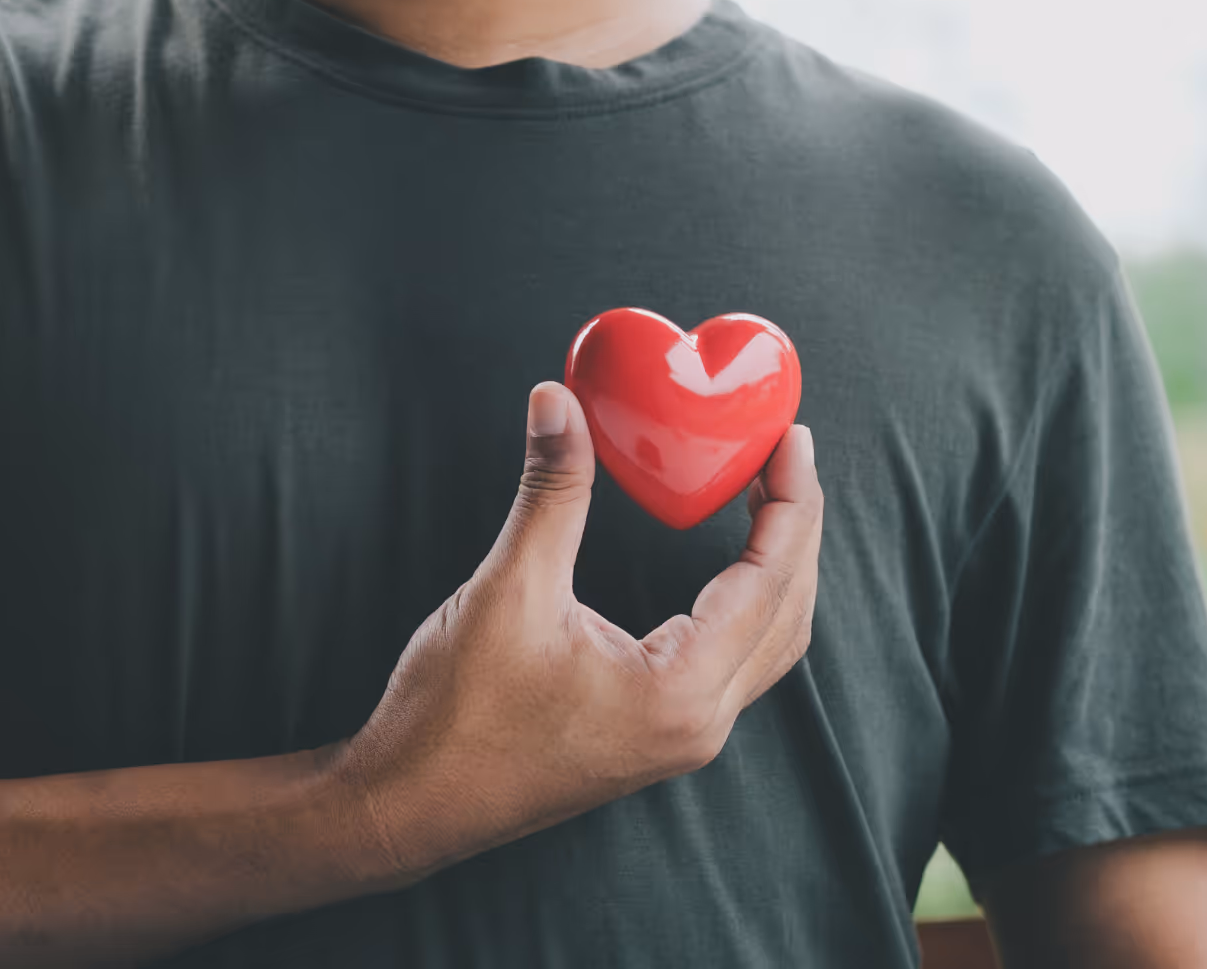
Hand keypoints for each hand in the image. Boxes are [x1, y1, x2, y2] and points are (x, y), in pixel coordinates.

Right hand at [330, 381, 822, 880]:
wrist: (409, 805)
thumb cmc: (454, 717)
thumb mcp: (508, 590)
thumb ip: (550, 493)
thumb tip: (558, 401)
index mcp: (680, 692)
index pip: (770, 580)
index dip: (789, 500)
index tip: (790, 438)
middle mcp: (698, 724)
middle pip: (789, 613)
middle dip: (796, 528)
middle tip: (785, 453)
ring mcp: (680, 739)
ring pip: (769, 646)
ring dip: (779, 571)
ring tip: (766, 499)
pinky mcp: (655, 738)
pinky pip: (734, 665)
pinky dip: (746, 605)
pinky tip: (724, 567)